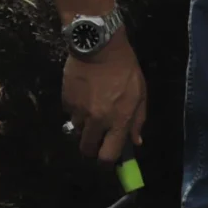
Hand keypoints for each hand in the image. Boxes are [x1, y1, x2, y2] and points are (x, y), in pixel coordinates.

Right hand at [63, 34, 147, 163]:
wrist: (100, 46)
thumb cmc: (125, 69)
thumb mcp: (140, 93)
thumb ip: (138, 120)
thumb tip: (136, 141)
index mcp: (118, 121)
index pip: (108, 155)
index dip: (107, 162)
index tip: (107, 158)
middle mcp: (97, 121)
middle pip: (87, 149)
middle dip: (91, 147)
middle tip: (96, 138)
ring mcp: (79, 112)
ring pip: (77, 131)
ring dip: (83, 127)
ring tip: (91, 110)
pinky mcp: (66, 101)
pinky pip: (69, 113)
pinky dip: (75, 110)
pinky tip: (83, 96)